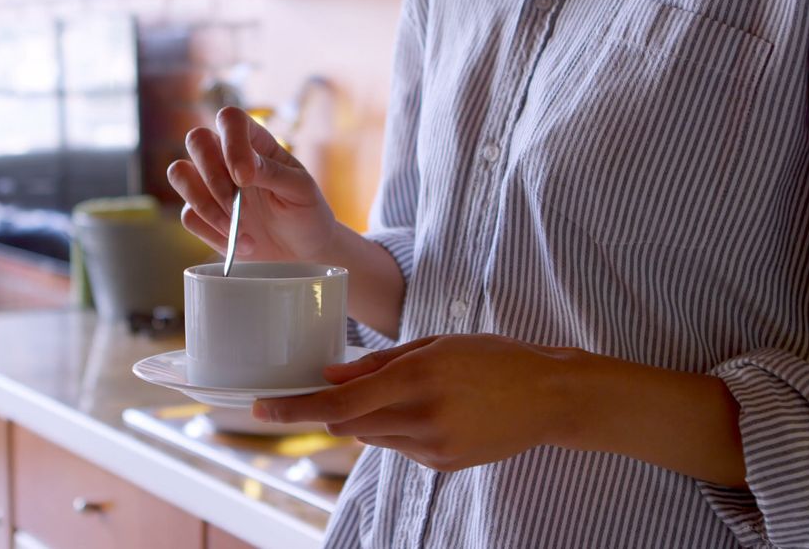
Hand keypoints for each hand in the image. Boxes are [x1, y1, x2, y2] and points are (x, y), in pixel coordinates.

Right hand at [168, 107, 337, 261]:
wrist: (303, 251)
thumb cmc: (306, 212)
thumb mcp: (300, 190)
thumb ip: (273, 172)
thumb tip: (241, 168)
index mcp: (255, 143)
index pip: (230, 119)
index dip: (231, 142)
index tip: (244, 177)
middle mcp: (227, 158)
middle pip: (196, 140)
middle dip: (213, 176)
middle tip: (237, 206)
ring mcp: (211, 186)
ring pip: (179, 173)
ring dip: (205, 205)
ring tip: (238, 230)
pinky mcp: (203, 216)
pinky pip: (188, 216)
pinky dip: (213, 234)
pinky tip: (241, 244)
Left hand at [252, 334, 579, 471]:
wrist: (549, 396)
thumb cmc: (493, 357)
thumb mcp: (435, 344)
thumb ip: (379, 363)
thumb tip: (331, 373)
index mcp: (418, 377)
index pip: (340, 400)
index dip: (295, 407)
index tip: (259, 409)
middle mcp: (422, 417)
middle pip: (348, 421)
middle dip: (334, 406)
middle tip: (335, 385)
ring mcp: (433, 447)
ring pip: (371, 436)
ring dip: (370, 416)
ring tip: (412, 392)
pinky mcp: (443, 465)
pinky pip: (399, 447)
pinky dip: (398, 429)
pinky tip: (434, 410)